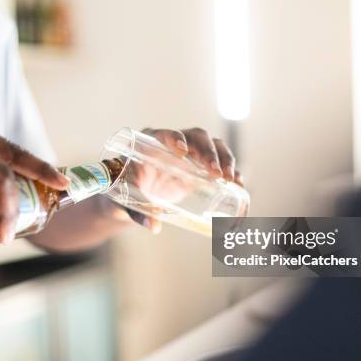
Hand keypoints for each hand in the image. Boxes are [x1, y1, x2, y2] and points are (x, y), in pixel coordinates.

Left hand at [117, 127, 243, 232]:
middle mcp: (173, 143)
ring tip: (232, 180)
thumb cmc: (122, 194)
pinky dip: (231, 170)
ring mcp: (189, 154)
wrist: (129, 196)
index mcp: (150, 143)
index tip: (182, 151)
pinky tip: (238, 183)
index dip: (175, 138)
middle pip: (197, 137)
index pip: (165, 133)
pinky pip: (219, 162)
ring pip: (213, 146)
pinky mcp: (199, 167)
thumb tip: (154, 226)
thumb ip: (137, 213)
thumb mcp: (125, 202)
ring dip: (226, 159)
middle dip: (209, 152)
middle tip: (216, 173)